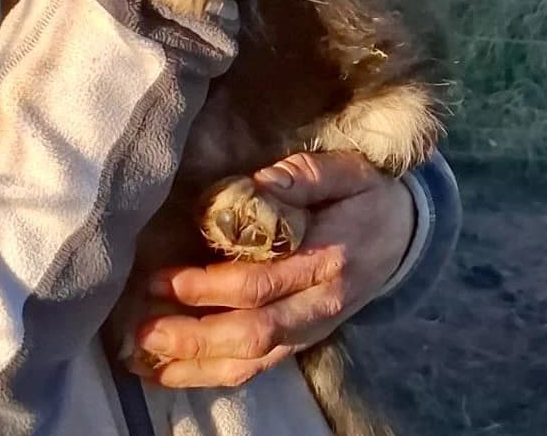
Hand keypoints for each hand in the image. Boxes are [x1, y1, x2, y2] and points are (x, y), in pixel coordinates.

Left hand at [133, 151, 414, 387]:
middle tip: (141, 328)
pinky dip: (211, 374)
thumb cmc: (366, 195)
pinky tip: (171, 372)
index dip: (212, 287)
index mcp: (329, 259)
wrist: (406, 234)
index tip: (167, 278)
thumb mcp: (346, 171)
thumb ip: (303, 176)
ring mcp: (311, 331)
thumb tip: (258, 185)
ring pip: (250, 361)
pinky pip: (255, 369)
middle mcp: (320, 306)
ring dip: (195, 364)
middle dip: (193, 335)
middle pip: (252, 334)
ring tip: (142, 358)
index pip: (263, 284)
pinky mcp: (301, 342)